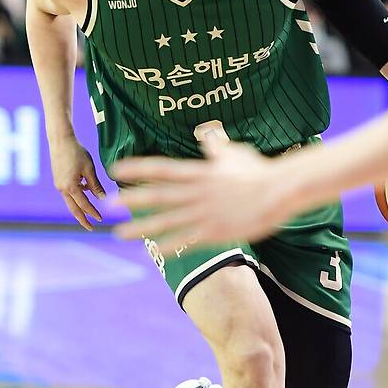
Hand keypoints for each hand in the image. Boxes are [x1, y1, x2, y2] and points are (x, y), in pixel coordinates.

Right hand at [49, 135, 104, 229]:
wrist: (60, 140)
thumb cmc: (77, 152)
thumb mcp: (89, 169)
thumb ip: (95, 185)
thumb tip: (103, 199)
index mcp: (70, 187)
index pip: (84, 205)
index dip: (93, 213)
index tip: (101, 219)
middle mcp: (62, 188)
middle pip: (73, 209)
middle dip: (83, 219)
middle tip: (91, 228)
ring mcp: (58, 185)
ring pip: (70, 202)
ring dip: (80, 207)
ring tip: (91, 212)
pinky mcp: (58, 180)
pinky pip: (68, 193)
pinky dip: (77, 196)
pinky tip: (86, 190)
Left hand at [111, 136, 289, 252]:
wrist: (279, 191)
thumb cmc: (260, 171)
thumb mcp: (235, 154)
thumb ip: (216, 149)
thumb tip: (207, 138)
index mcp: (200, 172)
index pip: (162, 169)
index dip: (137, 169)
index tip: (117, 168)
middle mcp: (197, 192)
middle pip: (158, 196)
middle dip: (131, 199)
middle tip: (108, 203)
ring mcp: (204, 213)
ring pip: (166, 221)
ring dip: (142, 227)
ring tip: (120, 233)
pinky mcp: (215, 231)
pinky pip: (187, 239)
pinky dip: (170, 244)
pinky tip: (154, 249)